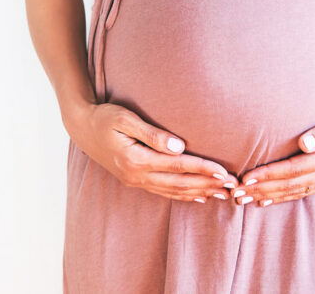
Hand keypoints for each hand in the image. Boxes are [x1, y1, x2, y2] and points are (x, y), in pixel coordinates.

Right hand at [64, 102, 238, 202]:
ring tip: (222, 194)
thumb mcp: (125, 118)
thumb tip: (179, 146)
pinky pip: (163, 192)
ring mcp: (135, 180)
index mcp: (136, 159)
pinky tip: (197, 197)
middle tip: (232, 187)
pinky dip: (182, 195)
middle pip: (179, 183)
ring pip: (173, 191)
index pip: (178, 166)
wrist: (81, 127)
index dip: (203, 169)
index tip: (224, 171)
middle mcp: (137, 175)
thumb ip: (152, 133)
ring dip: (199, 193)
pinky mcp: (134, 180)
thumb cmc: (104, 117)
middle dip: (207, 185)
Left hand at [230, 100, 314, 206]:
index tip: (247, 178)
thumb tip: (304, 143)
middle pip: (290, 185)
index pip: (294, 169)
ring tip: (243, 200)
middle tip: (235, 194)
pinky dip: (282, 198)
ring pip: (294, 192)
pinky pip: (302, 193)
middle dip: (261, 190)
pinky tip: (265, 201)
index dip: (269, 175)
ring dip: (267, 197)